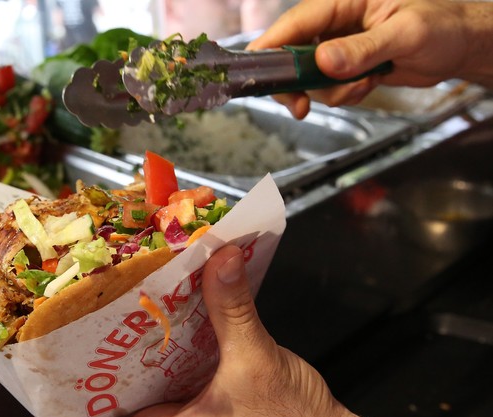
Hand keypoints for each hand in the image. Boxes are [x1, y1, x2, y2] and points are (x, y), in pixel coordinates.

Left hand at [41, 245, 492, 416]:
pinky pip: (166, 378)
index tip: (33, 384)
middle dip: (81, 377)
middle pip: (102, 414)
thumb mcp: (257, 362)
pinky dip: (156, 352)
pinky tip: (155, 317)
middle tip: (63, 333)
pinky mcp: (202, 405)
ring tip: (100, 316)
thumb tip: (218, 255)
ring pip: (134, 393)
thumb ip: (233, 307)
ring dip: (118, 360)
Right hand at [246, 0, 492, 118]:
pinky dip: (345, 94)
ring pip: (310, 76)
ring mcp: (340, 45)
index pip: (296, 21)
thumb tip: (323, 61)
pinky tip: (369, 85)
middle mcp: (336, 22)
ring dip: (332, 91)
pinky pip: (328, 87)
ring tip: (364, 85)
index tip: (255, 70)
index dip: (270, 46)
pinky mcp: (347, 65)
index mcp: (345, 1)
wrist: (462, 46)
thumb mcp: (406, 34)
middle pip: (291, 53)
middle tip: (300, 106)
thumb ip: (363, 48)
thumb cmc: (444, 25)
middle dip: (296, 83)